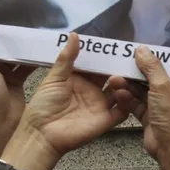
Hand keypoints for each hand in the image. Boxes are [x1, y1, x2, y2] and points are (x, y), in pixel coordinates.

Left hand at [0, 28, 34, 169]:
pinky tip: (39, 53)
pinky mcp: (15, 82)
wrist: (3, 128)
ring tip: (32, 36)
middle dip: (7, 40)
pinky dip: (30, 61)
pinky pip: (23, 67)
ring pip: (11, 57)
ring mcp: (1, 76)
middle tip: (21, 25)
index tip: (0, 21)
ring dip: (20, 50)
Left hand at [17, 32, 129, 156]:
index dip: (105, 55)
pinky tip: (126, 93)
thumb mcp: (54, 78)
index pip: (96, 64)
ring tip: (120, 76)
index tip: (114, 45)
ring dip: (124, 83)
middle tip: (128, 57)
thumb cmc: (43, 105)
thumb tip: (74, 34)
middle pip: (111, 76)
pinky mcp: (106, 120)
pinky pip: (123, 110)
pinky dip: (127, 102)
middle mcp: (93, 90)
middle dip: (118, 67)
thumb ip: (67, 58)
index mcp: (80, 79)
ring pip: (120, 91)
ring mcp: (101, 105)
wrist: (42, 135)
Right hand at [116, 46, 169, 158]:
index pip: (167, 66)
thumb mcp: (163, 86)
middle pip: (151, 78)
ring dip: (128, 86)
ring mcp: (160, 107)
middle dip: (134, 73)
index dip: (151, 59)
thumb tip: (141, 49)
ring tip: (113, 79)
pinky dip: (127, 99)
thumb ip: (151, 67)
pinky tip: (117, 93)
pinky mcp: (149, 118)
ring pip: (141, 92)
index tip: (135, 51)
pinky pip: (136, 104)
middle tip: (119, 65)